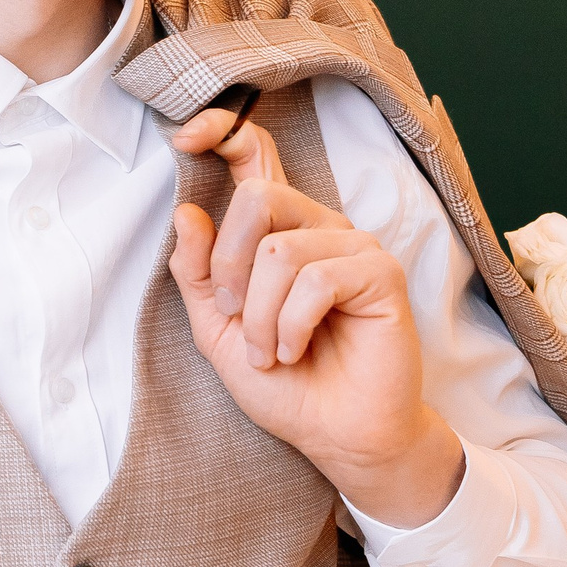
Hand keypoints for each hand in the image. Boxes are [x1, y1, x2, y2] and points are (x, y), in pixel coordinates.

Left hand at [168, 107, 463, 528]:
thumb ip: (196, 275)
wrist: (333, 434)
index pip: (255, 154)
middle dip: (228, 268)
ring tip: (271, 352)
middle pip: (257, 196)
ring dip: (260, 317)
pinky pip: (316, 280)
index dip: (220, 131)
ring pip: (279, 250)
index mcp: (277, 229)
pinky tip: (297, 350)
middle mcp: (317, 226)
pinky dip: (292, 326)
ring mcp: (353, 245)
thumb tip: (185, 214)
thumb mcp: (216, 330)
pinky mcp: (381, 272)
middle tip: (234, 317)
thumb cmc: (285, 384)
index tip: (185, 137)